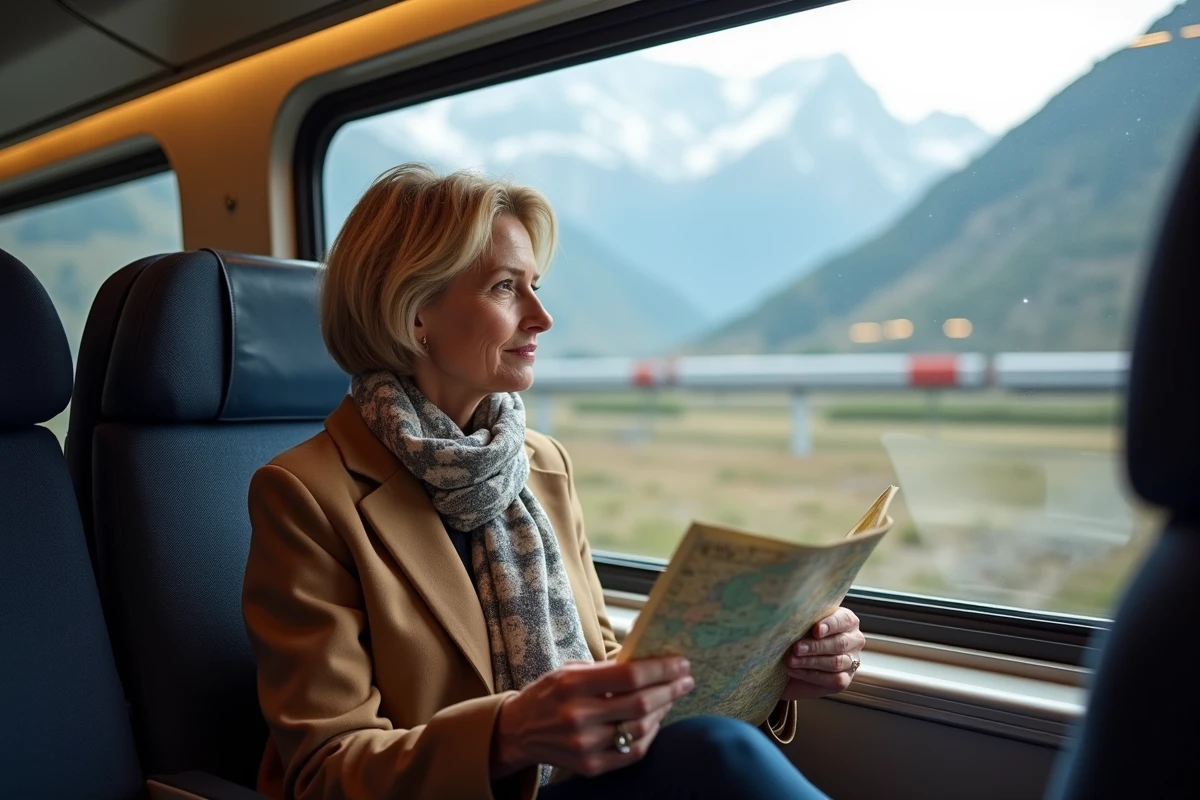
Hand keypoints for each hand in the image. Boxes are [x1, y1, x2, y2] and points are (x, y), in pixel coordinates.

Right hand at [490, 657, 693, 778]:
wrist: (518, 732)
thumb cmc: (548, 694)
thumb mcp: (569, 671)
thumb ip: (606, 670)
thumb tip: (649, 662)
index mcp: (572, 684)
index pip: (629, 676)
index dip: (661, 669)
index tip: (681, 663)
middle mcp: (578, 716)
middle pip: (640, 703)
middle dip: (670, 689)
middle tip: (686, 680)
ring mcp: (584, 745)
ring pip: (641, 729)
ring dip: (663, 711)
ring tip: (671, 698)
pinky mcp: (589, 766)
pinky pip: (632, 752)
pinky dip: (650, 735)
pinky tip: (655, 721)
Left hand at [781, 607, 864, 700]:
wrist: (793, 661)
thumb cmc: (801, 636)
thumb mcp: (804, 624)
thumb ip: (806, 620)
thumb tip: (794, 617)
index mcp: (847, 621)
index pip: (844, 620)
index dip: (830, 625)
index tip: (815, 630)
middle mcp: (854, 640)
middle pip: (840, 643)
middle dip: (816, 646)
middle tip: (796, 648)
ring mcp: (852, 661)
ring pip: (836, 662)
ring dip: (811, 662)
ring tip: (791, 660)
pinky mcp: (844, 680)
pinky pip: (833, 679)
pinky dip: (811, 675)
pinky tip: (795, 670)